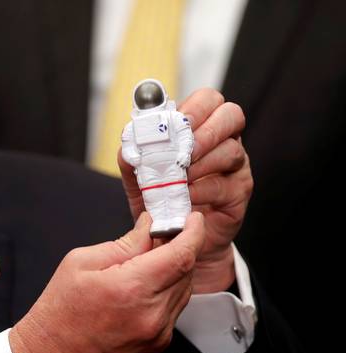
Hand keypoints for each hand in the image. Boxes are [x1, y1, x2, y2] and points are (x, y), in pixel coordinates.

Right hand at [10, 212, 204, 352]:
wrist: (52, 352)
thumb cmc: (60, 311)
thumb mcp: (81, 262)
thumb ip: (123, 243)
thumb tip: (147, 227)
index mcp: (131, 289)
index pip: (181, 255)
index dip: (193, 232)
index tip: (193, 219)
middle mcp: (150, 315)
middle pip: (186, 270)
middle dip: (180, 247)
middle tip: (161, 234)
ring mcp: (157, 333)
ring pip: (183, 289)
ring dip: (173, 270)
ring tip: (146, 262)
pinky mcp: (157, 344)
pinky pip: (174, 308)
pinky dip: (166, 291)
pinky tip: (143, 286)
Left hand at [118, 88, 252, 293]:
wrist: (173, 236)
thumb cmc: (161, 200)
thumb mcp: (139, 178)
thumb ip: (131, 159)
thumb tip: (128, 143)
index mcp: (199, 127)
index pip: (208, 100)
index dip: (196, 107)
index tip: (177, 121)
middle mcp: (223, 141)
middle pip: (231, 115)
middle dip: (205, 131)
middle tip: (184, 150)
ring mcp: (236, 166)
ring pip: (231, 150)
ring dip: (201, 163)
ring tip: (179, 178)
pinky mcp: (239, 191)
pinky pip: (225, 184)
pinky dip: (202, 189)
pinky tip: (187, 196)